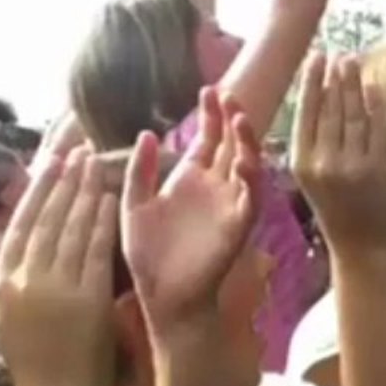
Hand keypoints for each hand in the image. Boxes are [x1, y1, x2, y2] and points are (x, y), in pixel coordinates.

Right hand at [0, 148, 118, 385]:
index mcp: (3, 285)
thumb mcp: (6, 320)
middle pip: (46, 218)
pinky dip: (103, 220)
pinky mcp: (87, 298)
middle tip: (77, 150)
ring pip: (70, 228)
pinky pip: (95, 250)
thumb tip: (17, 245)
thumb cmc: (35, 366)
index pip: (20, 225)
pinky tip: (111, 197)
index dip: (36, 190)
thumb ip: (10, 282)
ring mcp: (56, 288)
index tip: (49, 162)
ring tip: (95, 162)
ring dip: (84, 191)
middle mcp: (25, 281)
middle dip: (63, 179)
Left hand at [121, 87, 258, 334]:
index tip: (209, 89)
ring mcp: (229, 205)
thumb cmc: (148, 255)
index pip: (207, 139)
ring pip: (247, 165)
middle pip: (231, 144)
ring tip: (239, 119)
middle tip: (228, 94)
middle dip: (232, 119)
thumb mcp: (134, 207)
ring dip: (247, 142)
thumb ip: (140, 172)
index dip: (210, 115)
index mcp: (189, 180)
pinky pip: (252, 198)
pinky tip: (244, 160)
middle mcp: (214, 188)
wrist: (163, 297)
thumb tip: (146, 132)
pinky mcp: (238, 226)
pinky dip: (252, 178)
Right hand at [290, 53, 385, 255]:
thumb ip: (314, 146)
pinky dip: (377, 106)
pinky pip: (376, 128)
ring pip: (352, 115)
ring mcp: (349, 165)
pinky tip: (375, 88)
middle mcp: (322, 162)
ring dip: (354, 85)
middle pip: (329, 109)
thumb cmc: (337, 212)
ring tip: (354, 63)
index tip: (316, 58)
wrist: (361, 246)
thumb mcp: (313, 179)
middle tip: (339, 54)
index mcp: (301, 164)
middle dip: (335, 78)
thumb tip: (319, 102)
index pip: (305, 114)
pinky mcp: (375, 168)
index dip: (312, 83)